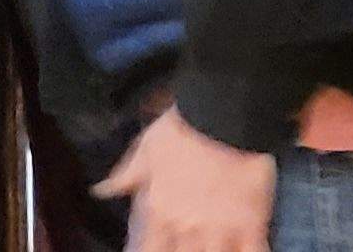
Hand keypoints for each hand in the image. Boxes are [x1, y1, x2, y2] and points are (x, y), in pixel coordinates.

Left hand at [97, 106, 276, 251]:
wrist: (221, 114)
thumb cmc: (180, 129)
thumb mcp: (145, 150)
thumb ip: (124, 176)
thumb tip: (100, 191)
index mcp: (157, 210)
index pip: (144, 250)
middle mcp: (185, 226)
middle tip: (182, 250)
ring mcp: (219, 228)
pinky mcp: (252, 224)